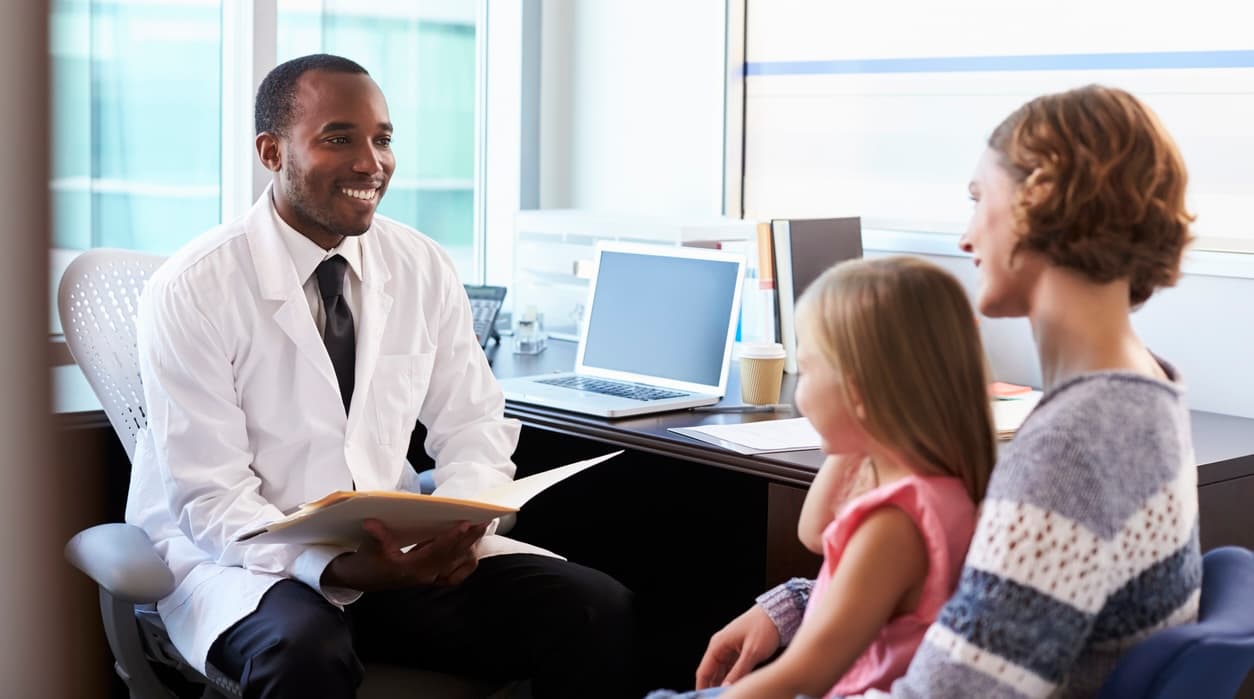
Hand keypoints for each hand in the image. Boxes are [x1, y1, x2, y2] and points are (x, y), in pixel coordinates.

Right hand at [322, 519, 487, 591]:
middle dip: (469, 539)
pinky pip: (455, 573)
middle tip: (483, 521)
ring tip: (481, 529)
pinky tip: (471, 547)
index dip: (451, 538)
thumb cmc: (368, 561)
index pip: (436, 552)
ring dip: (470, 547)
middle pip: (452, 556)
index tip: (465, 524)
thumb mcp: (370, 548)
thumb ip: (376, 536)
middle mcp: (424, 575)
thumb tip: (371, 523)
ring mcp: (430, 578)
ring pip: (456, 563)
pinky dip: (465, 561)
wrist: (364, 579)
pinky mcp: (432, 577)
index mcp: (411, 569)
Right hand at [694, 603, 780, 688]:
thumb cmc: (764, 628)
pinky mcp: (739, 651)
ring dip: (724, 683)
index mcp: (718, 644)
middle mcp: (721, 646)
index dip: (702, 687)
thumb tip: (726, 687)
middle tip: (721, 697)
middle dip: (714, 687)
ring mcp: (730, 649)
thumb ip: (738, 671)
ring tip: (730, 694)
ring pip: (722, 672)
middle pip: (712, 673)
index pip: (704, 671)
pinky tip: (738, 687)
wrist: (778, 613)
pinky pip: (732, 668)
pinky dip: (733, 678)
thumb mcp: (752, 652)